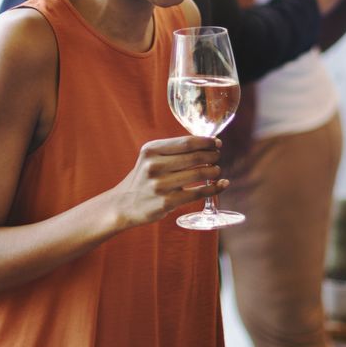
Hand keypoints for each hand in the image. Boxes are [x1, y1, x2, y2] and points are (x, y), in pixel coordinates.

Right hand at [109, 134, 223, 229]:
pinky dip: (214, 189)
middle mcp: (154, 166)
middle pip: (195, 157)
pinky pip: (198, 193)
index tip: (216, 143)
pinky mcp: (167, 202)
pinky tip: (221, 185)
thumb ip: (173, 150)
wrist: (124, 204)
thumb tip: (206, 144)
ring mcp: (160, 185)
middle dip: (212, 156)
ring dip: (214, 171)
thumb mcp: (150, 158)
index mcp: (151, 150)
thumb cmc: (143, 178)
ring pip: (199, 174)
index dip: (206, 142)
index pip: (187, 142)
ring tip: (216, 170)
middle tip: (217, 156)